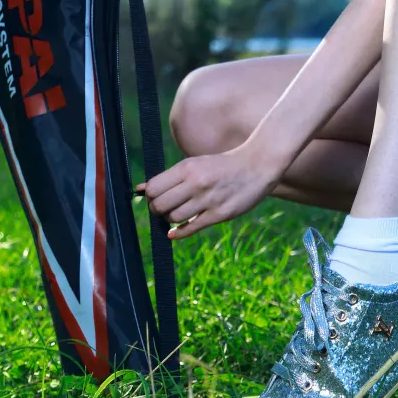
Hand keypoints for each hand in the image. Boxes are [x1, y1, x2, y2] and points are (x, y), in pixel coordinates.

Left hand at [137, 141, 285, 240]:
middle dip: (157, 210)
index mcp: (188, 167)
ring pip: (173, 218)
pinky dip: (178, 233)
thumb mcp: (196, 163)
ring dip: (169, 220)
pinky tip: (174, 232)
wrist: (257, 165)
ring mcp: (208, 200)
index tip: (155, 197)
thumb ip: (171, 177)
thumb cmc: (222, 165)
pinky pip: (190, 228)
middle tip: (164, 209)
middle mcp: (196, 183)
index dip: (150, 196)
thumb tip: (140, 189)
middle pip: (159, 205)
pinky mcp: (219, 214)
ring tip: (176, 215)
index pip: (153, 188)